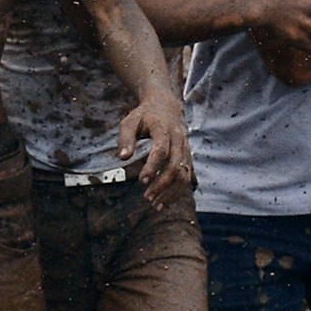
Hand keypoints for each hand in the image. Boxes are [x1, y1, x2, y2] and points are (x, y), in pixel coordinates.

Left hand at [118, 90, 192, 205]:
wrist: (166, 105)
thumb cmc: (144, 115)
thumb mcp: (130, 121)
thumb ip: (125, 139)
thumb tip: (122, 158)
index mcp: (164, 130)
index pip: (161, 151)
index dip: (152, 167)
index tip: (142, 181)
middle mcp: (179, 140)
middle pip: (175, 166)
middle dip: (162, 184)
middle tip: (146, 197)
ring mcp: (185, 149)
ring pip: (184, 174)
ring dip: (172, 192)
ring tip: (156, 205)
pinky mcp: (187, 157)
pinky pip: (187, 176)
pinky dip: (177, 191)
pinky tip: (164, 200)